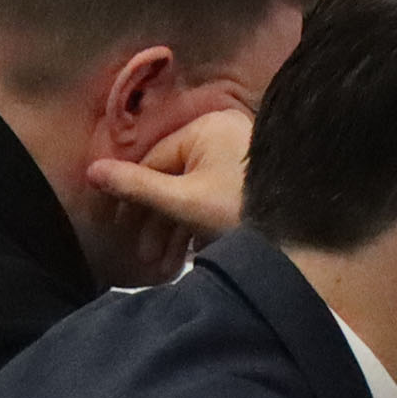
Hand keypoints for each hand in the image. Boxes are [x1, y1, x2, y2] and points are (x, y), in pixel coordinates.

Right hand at [85, 107, 253, 279]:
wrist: (305, 227)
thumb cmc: (241, 208)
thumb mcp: (183, 201)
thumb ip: (137, 187)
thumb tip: (91, 170)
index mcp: (204, 128)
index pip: (152, 161)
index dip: (132, 198)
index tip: (119, 230)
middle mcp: (221, 135)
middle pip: (172, 178)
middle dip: (156, 223)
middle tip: (146, 259)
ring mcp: (238, 157)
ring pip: (192, 193)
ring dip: (175, 231)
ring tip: (165, 268)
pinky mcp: (249, 179)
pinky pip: (212, 198)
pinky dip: (198, 225)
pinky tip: (190, 257)